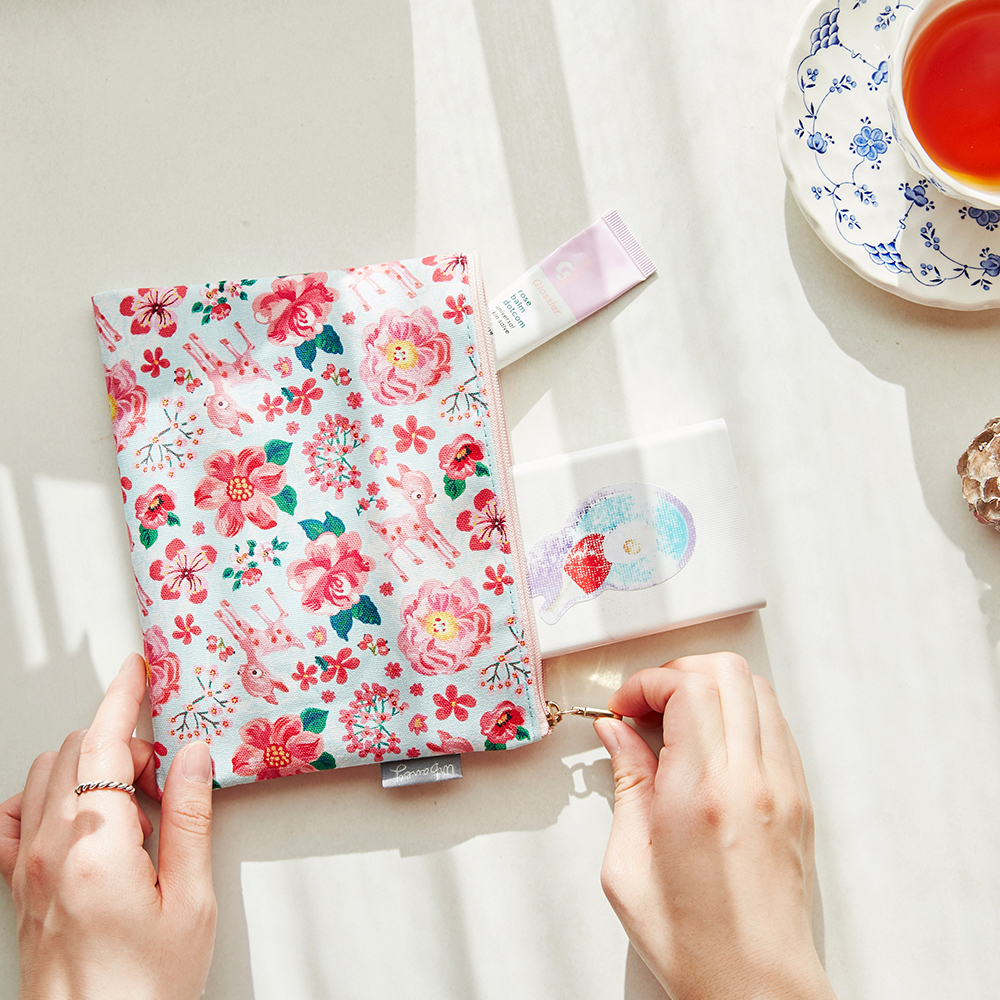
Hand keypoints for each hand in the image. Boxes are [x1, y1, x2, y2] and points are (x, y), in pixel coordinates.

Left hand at [0, 653, 216, 999]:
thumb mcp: (190, 903)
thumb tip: (194, 756)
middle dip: (119, 740)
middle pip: (73, 751)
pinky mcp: (17, 887)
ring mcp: (25, 867)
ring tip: (134, 796)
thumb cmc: (145, 989)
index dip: (121, 698)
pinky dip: (47, 795)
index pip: (100, 744)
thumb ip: (191, 819)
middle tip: (165, 766)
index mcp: (95, 849)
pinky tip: (82, 812)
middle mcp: (49, 850)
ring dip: (89, 763)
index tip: (136, 670)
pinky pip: (17, 815)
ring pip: (46, 775)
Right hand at [595, 653, 835, 999]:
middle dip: (678, 672)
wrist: (755, 986)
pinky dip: (741, 713)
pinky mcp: (799, 797)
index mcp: (702, 795)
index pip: (687, 687)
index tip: (625, 708)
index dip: (647, 682)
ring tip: (679, 723)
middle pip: (727, 672)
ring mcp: (783, 786)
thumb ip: (625, 783)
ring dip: (712, 689)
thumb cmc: (692, 942)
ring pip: (757, 689)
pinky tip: (711, 745)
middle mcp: (751, 780)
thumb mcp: (627, 864)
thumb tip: (617, 734)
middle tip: (649, 705)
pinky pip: (775, 724)